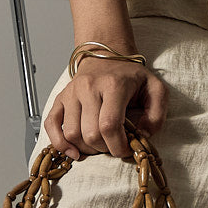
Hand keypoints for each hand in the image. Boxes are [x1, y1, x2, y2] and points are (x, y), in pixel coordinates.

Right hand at [45, 55, 168, 160]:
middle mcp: (88, 87)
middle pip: (90, 133)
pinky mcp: (60, 98)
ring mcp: (71, 92)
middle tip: (114, 146)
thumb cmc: (131, 76)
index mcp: (113, 85)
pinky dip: (59, 143)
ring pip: (71, 133)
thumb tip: (142, 136)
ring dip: (86, 148)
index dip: (118, 146)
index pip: (110, 125)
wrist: (107, 56)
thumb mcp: (155, 89)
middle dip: (104, 148)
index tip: (125, 150)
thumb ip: (157, 114)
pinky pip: (51, 125)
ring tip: (99, 146)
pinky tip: (73, 151)